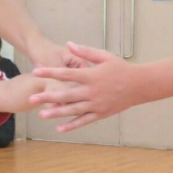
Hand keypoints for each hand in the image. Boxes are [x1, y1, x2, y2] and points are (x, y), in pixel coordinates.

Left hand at [29, 42, 144, 131]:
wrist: (140, 85)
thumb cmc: (121, 68)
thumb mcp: (104, 56)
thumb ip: (86, 52)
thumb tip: (69, 44)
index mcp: (91, 75)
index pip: (66, 73)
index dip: (50, 72)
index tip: (36, 71)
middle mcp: (92, 91)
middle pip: (66, 94)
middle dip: (47, 96)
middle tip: (31, 99)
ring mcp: (96, 104)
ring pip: (73, 110)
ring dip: (56, 113)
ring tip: (41, 114)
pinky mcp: (101, 114)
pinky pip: (84, 120)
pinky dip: (72, 125)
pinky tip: (60, 128)